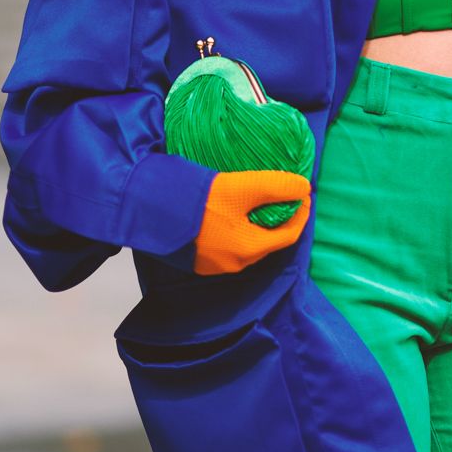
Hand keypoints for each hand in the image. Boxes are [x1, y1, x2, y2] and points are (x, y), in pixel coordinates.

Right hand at [192, 169, 311, 274]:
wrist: (148, 209)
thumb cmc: (198, 200)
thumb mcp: (243, 187)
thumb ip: (276, 187)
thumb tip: (303, 187)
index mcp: (248, 249)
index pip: (289, 236)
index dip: (300, 214)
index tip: (303, 194)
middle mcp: (233, 264)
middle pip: (267, 241)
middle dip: (278, 218)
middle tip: (280, 194)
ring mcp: (212, 264)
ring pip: (245, 244)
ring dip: (255, 224)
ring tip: (255, 200)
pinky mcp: (195, 259)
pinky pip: (225, 245)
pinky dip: (235, 229)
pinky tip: (228, 211)